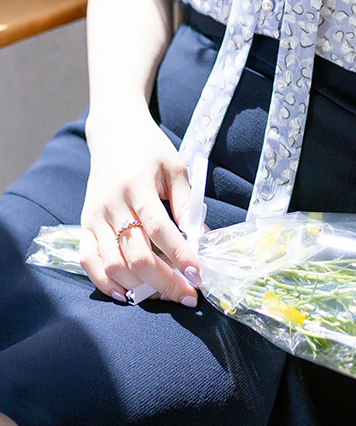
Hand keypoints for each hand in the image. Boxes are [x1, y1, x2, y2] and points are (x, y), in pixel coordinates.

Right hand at [80, 109, 201, 304]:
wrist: (114, 131)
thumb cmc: (150, 149)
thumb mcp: (175, 169)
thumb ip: (187, 204)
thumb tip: (201, 239)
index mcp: (137, 186)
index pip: (160, 230)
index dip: (180, 257)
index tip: (198, 277)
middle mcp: (112, 204)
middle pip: (136, 255)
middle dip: (164, 282)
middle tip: (187, 295)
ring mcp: (95, 216)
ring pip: (112, 265)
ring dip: (140, 288)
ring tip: (164, 295)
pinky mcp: (84, 224)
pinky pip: (88, 261)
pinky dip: (106, 283)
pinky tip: (128, 294)